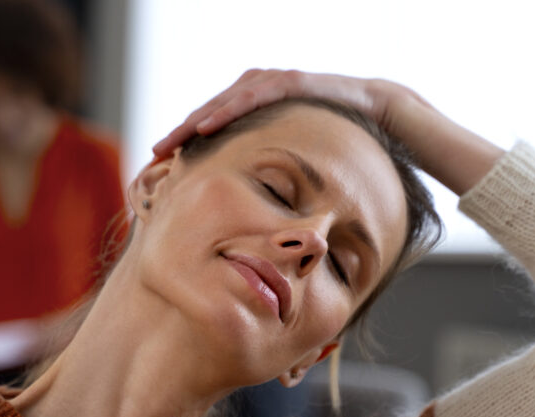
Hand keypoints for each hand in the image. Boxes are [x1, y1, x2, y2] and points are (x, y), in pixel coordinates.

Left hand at [153, 70, 428, 155]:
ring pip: (224, 102)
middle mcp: (259, 93)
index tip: (160, 167)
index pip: (212, 127)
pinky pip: (253, 95)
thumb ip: (276, 180)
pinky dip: (228, 110)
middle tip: (153, 155)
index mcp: (257, 114)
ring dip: (195, 122)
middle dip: (180, 133)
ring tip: (170, 143)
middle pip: (209, 113)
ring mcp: (274, 83)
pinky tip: (207, 127)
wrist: (381, 112)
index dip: (186, 146)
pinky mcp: (291, 81)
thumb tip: (256, 217)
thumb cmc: (339, 141)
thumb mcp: (300, 163)